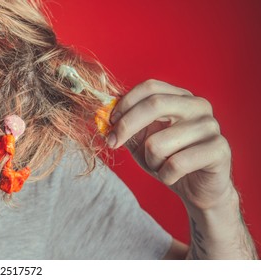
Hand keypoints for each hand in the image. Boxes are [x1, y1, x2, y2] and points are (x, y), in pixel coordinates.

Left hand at [108, 79, 234, 209]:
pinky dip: (166, 175)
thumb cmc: (168, 160)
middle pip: (155, 104)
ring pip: (159, 142)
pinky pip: (177, 163)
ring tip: (160, 166)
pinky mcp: (219, 150)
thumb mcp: (141, 140)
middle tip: (113, 143)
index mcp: (180, 98)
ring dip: (150, 160)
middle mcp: (198, 106)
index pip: (149, 87)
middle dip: (126, 126)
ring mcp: (211, 126)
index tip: (109, 122)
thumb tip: (102, 113)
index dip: (125, 103)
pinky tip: (173, 176)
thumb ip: (126, 124)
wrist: (198, 190)